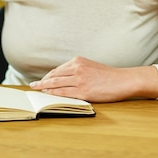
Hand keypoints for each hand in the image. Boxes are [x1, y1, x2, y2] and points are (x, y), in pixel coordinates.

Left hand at [29, 56, 157, 101]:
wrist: (124, 80)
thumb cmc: (109, 76)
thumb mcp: (91, 67)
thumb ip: (78, 70)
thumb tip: (64, 79)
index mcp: (78, 61)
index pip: (58, 70)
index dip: (48, 76)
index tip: (41, 80)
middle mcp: (77, 68)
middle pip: (54, 76)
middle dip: (42, 81)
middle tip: (33, 86)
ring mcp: (79, 79)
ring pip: (56, 84)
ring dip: (44, 88)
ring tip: (36, 91)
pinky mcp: (83, 91)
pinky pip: (63, 93)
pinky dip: (53, 94)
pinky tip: (47, 96)